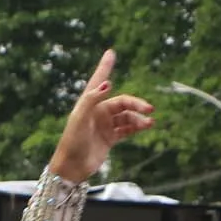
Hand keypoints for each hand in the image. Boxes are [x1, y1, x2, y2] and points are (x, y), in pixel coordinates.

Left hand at [50, 50, 153, 182]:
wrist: (72, 167)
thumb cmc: (72, 141)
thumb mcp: (80, 118)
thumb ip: (93, 99)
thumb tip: (109, 83)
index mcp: (89, 104)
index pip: (99, 81)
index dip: (105, 67)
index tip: (110, 53)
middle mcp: (98, 112)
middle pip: (122, 102)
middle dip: (136, 104)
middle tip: (149, 108)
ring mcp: (104, 125)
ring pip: (127, 116)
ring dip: (138, 118)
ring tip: (149, 122)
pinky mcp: (109, 138)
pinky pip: (126, 128)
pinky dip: (136, 126)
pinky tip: (145, 126)